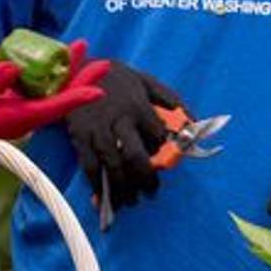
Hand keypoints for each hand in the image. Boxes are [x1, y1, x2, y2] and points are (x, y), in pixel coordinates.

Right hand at [0, 40, 107, 159]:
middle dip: (82, 80)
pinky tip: (58, 61)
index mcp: (14, 119)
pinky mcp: (13, 107)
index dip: (76, 98)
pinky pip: (40, 92)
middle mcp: (22, 118)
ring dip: (68, 73)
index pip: (53, 108)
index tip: (98, 90)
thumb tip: (13, 67)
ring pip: (52, 94)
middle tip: (104, 62)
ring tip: (81, 50)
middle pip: (60, 100)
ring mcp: (19, 114)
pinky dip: (52, 77)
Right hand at [65, 61, 182, 211]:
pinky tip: (104, 197)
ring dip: (123, 188)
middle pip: (134, 155)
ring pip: (112, 165)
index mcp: (138, 105)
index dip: (161, 153)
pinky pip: (89, 166)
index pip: (156, 136)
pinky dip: (96, 185)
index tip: (163, 163)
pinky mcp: (79, 137)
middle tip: (151, 192)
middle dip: (145, 178)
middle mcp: (119, 119)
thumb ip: (170, 99)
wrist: (76, 70)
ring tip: (130, 201)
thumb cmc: (116, 77)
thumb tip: (194, 120)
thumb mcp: (146, 81)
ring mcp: (98, 129)